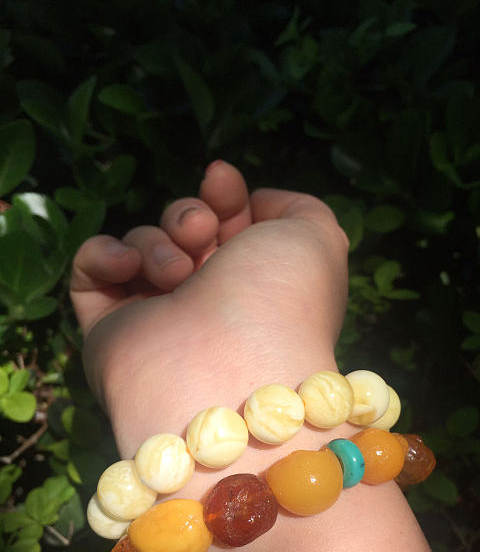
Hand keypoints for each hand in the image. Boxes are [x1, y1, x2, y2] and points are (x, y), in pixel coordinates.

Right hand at [70, 162, 348, 459]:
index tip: (222, 180)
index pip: (229, 224)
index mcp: (256, 284)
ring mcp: (158, 317)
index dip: (226, 195)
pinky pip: (91, 271)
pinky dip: (104, 254)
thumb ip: (297, 208)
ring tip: (179, 274)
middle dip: (191, 216)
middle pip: (183, 230)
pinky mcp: (110, 331)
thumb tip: (254, 203)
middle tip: (202, 231)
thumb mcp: (316, 239)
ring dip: (157, 243)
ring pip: (140, 244)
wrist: (227, 372)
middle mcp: (207, 302)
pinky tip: (130, 267)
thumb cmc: (281, 302)